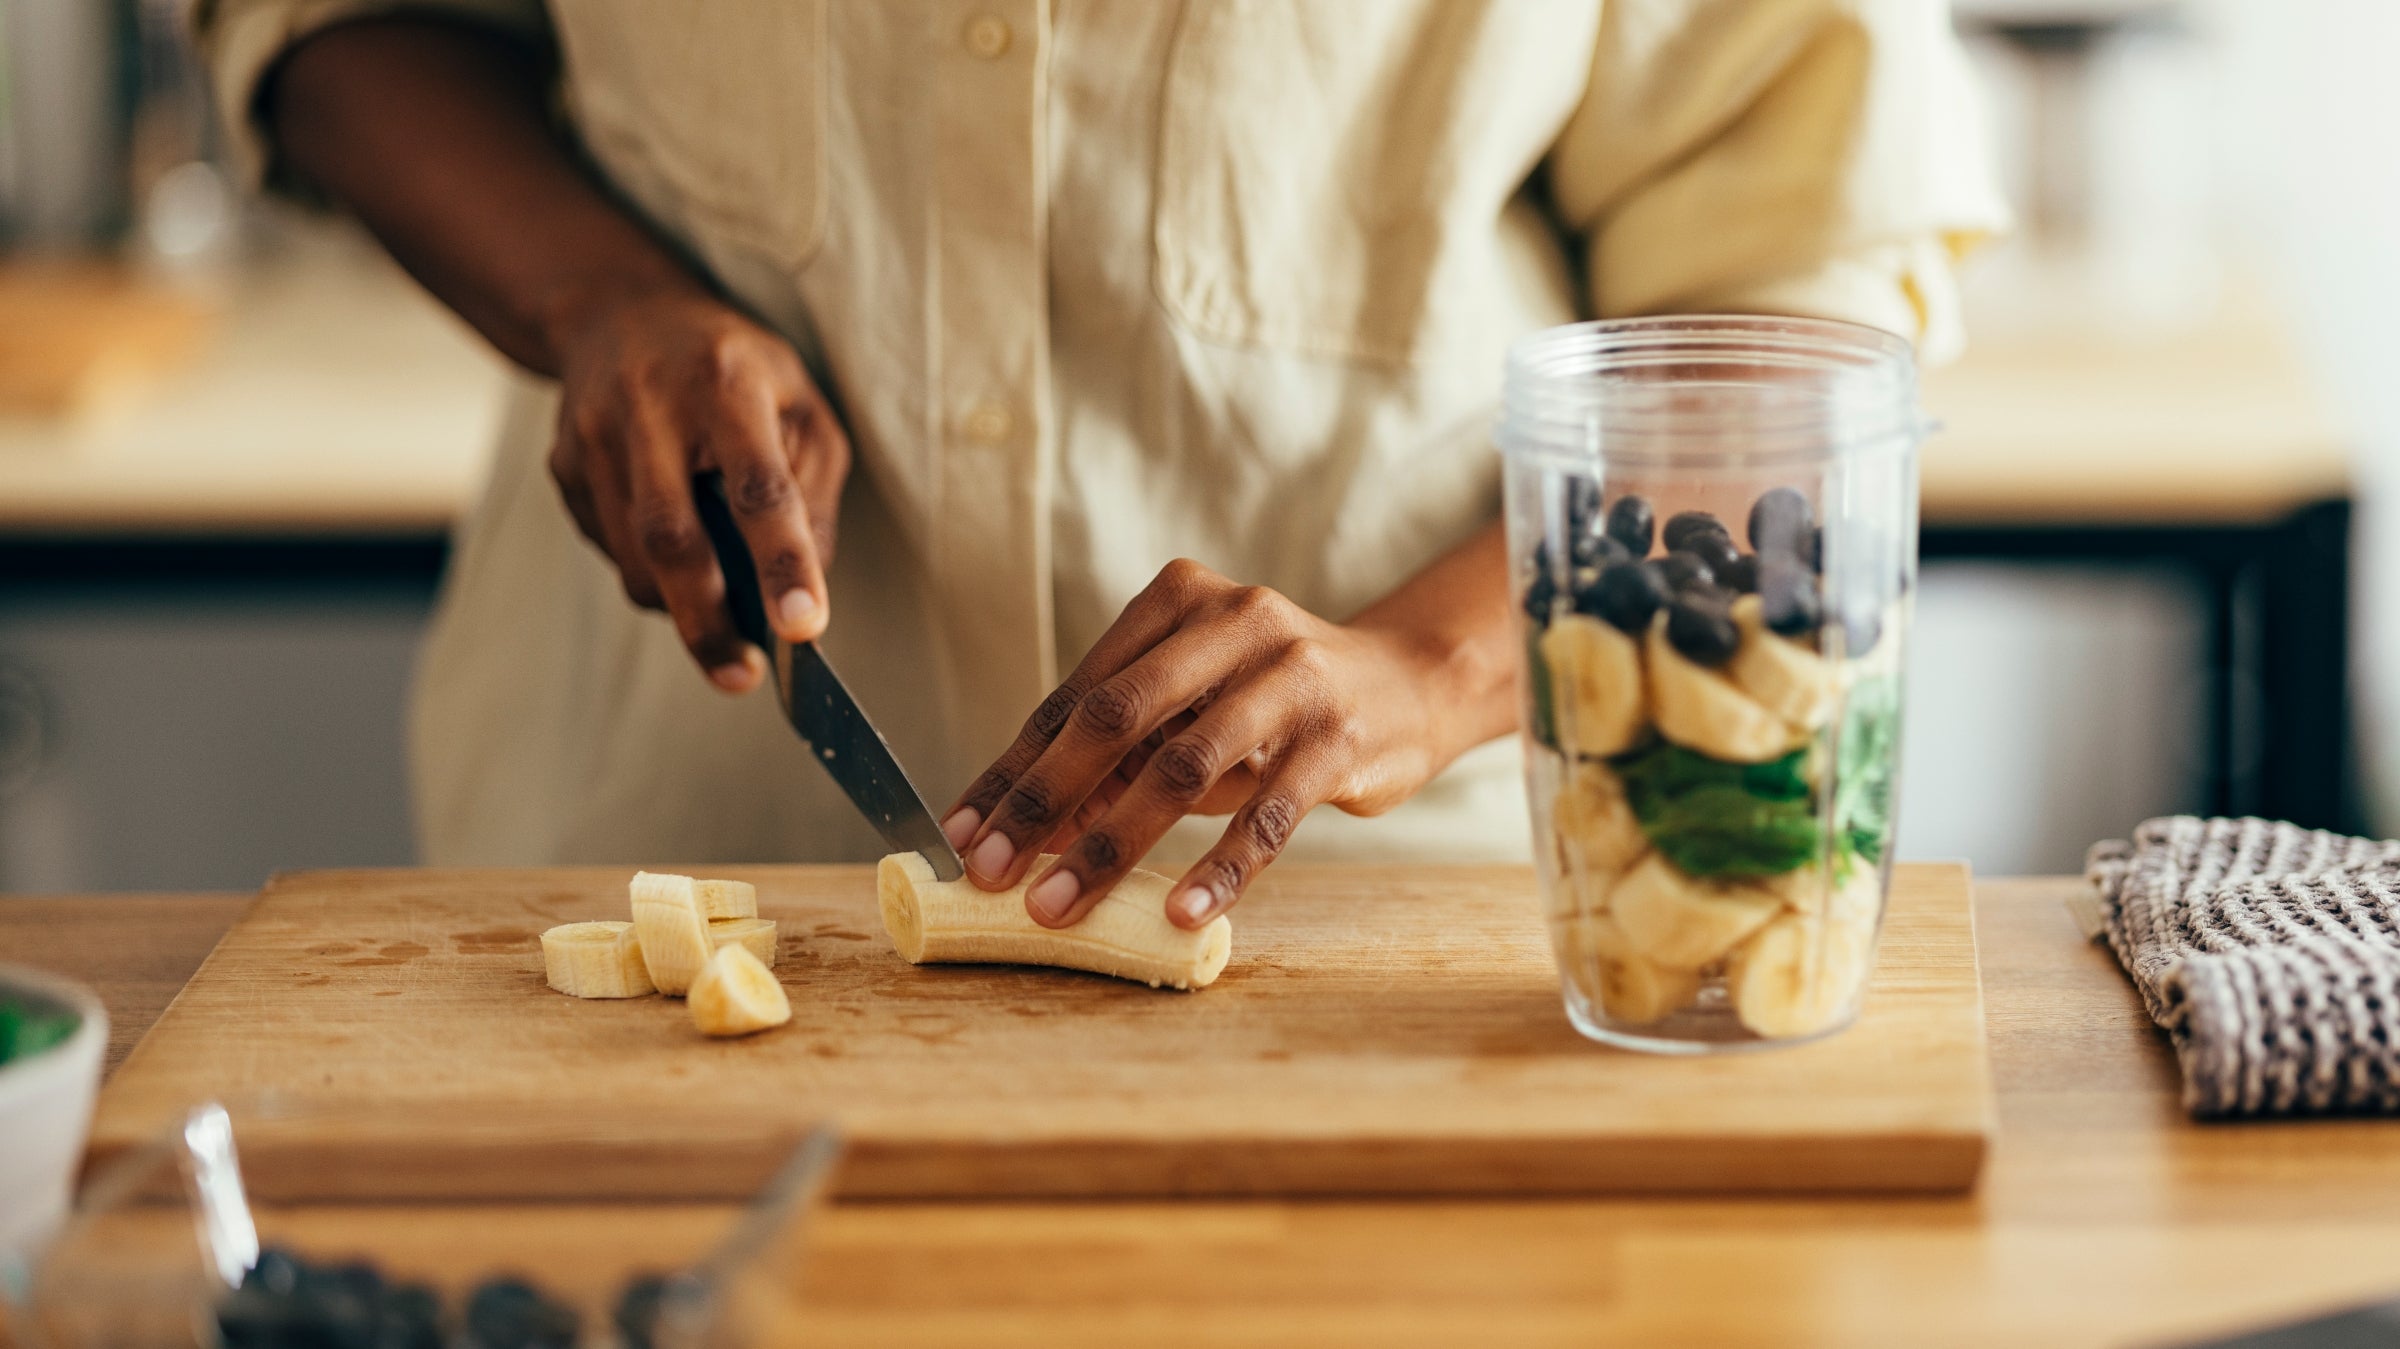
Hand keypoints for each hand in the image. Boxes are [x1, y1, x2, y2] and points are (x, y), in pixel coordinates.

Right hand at [546, 285, 850, 690]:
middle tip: (740, 676)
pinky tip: (672, 542)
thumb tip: (808, 587)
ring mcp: (594, 438)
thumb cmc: (734, 368)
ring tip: (718, 606)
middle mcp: (652, 407)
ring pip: (635, 558)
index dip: (782, 562)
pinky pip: (609, 550)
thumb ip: (812, 490)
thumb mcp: (801, 404)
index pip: (759, 487)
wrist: (618, 314)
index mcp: (728, 384)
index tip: (802, 628)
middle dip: (708, 622)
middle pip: (673, 539)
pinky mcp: (563, 466)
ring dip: (681, 603)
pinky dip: (650, 571)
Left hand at [938, 558, 1500, 931]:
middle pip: (1116, 719)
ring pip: (1183, 768)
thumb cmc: (1272, 701)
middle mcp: (1233, 622)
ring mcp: (1292, 677)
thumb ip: (1120, 753)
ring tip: (1061, 906)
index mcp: (1177, 601)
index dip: (1015, 769)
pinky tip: (1181, 912)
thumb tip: (1025, 832)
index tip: (964, 833)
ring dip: (1112, 845)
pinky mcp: (1341, 738)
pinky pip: (1268, 814)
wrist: (1407, 685)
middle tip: (993, 873)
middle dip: (1044, 803)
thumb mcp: (1193, 705)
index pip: (1077, 695)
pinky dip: (1221, 869)